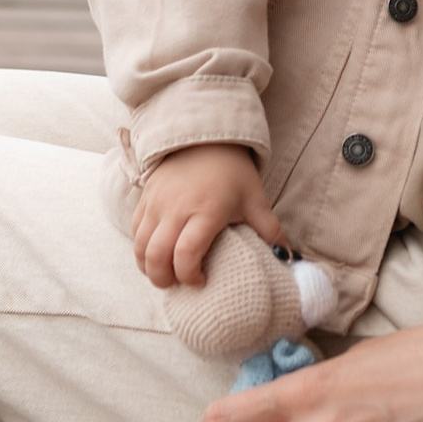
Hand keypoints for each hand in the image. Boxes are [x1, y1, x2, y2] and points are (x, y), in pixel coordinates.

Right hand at [130, 143, 283, 289]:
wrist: (205, 137)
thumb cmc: (232, 171)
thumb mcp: (255, 198)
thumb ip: (270, 230)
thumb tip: (287, 257)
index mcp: (206, 211)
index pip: (186, 254)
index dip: (189, 276)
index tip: (201, 281)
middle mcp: (177, 209)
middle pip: (156, 256)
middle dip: (163, 279)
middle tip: (177, 284)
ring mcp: (157, 203)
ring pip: (140, 246)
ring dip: (148, 267)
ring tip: (164, 274)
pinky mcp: (145, 197)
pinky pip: (135, 230)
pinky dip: (141, 249)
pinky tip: (155, 254)